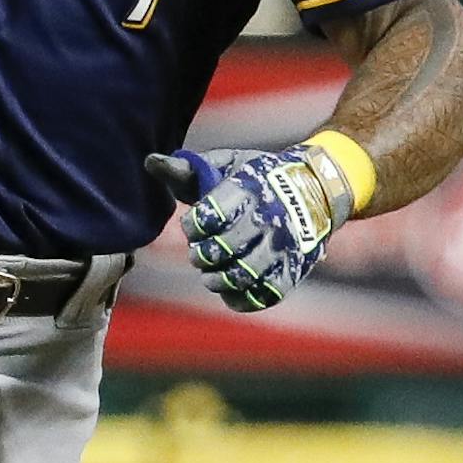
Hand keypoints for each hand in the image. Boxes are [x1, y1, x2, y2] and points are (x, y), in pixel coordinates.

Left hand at [144, 143, 349, 312]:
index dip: (194, 224)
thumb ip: (186, 169)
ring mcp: (284, 246)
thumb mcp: (223, 164)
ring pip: (247, 273)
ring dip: (219, 280)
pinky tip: (229, 293)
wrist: (313, 190)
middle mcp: (269, 217)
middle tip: (197, 253)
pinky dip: (244, 300)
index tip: (191, 225)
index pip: (213, 213)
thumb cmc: (254, 177)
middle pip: (227, 246)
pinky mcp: (294, 269)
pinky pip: (268, 294)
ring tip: (209, 276)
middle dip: (203, 254)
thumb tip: (149, 162)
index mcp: (248, 188)